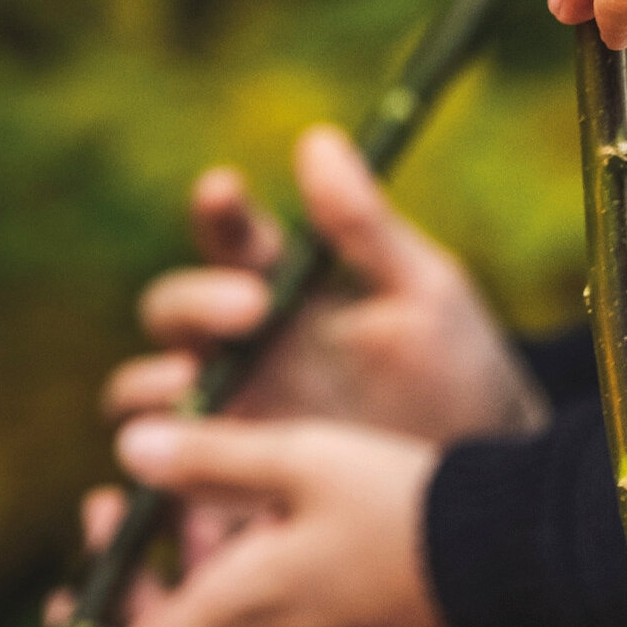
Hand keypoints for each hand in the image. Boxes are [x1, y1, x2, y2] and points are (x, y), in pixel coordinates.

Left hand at [55, 417, 464, 626]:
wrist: (517, 573)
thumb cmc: (407, 510)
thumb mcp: (305, 459)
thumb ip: (211, 454)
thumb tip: (129, 444)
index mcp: (228, 624)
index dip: (90, 621)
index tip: (96, 551)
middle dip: (154, 569)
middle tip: (163, 497)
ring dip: (215, 575)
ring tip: (247, 499)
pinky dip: (269, 590)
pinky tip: (309, 526)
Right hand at [104, 124, 546, 443]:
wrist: (483, 471)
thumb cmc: (457, 369)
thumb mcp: (424, 294)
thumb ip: (366, 226)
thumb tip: (317, 138)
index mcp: (281, 290)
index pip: (230, 240)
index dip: (216, 210)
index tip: (224, 188)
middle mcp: (239, 350)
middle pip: (170, 314)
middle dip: (195, 303)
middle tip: (251, 308)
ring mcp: (227, 419)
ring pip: (144, 401)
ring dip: (152, 388)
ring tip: (195, 384)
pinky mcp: (224, 489)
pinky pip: (165, 486)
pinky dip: (157, 474)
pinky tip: (184, 467)